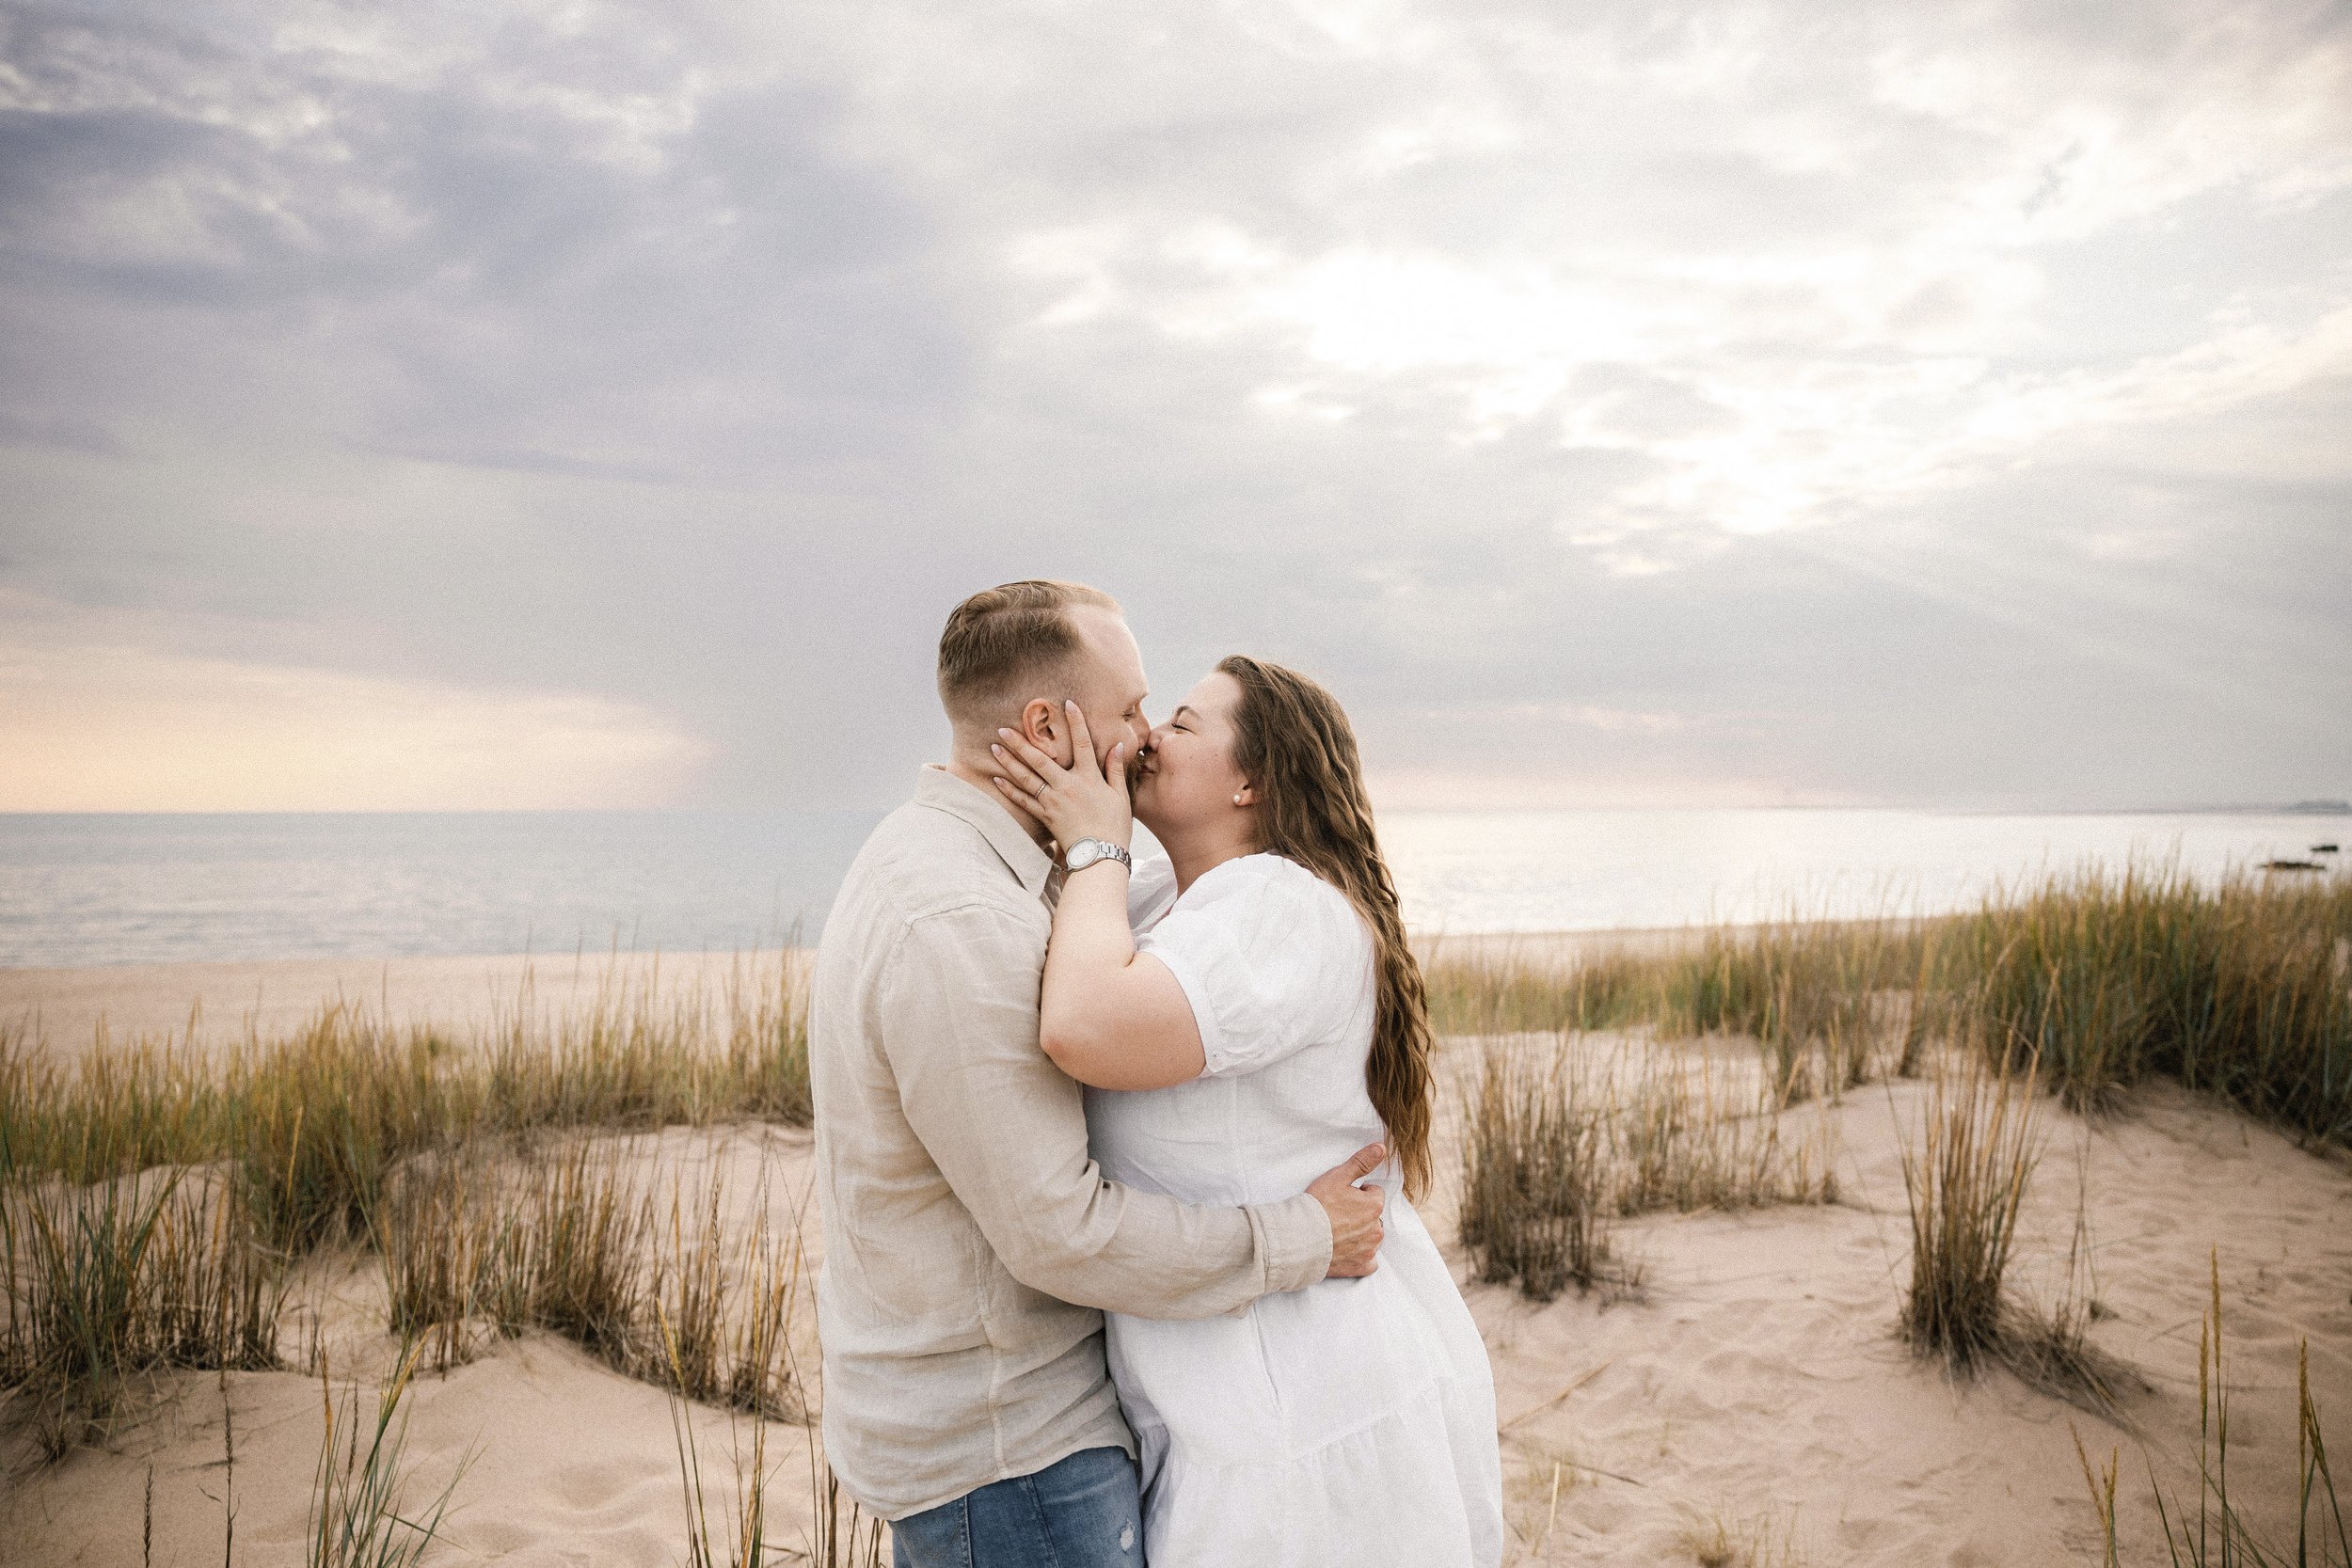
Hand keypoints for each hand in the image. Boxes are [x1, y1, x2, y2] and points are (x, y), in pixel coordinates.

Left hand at [990, 700, 1133, 852]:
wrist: (1100, 856)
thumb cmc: (1114, 827)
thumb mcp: (1121, 796)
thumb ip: (1115, 769)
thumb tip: (1118, 745)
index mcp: (1089, 778)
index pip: (1082, 743)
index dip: (1076, 722)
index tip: (1067, 704)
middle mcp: (1067, 785)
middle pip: (1040, 758)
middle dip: (1021, 742)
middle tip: (1004, 728)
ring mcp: (1053, 801)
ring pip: (1027, 777)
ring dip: (1009, 761)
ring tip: (994, 747)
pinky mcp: (1045, 816)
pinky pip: (1023, 800)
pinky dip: (1009, 790)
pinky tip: (996, 779)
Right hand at [1307, 1142, 1385, 1277]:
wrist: (1300, 1238)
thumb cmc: (1317, 1206)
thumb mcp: (1338, 1176)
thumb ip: (1362, 1162)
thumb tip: (1382, 1146)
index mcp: (1374, 1205)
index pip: (1374, 1193)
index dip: (1357, 1194)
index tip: (1342, 1198)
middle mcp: (1377, 1228)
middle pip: (1373, 1216)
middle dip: (1361, 1214)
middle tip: (1338, 1215)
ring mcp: (1370, 1249)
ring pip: (1371, 1237)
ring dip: (1361, 1234)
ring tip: (1338, 1232)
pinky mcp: (1361, 1266)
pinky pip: (1369, 1261)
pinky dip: (1361, 1256)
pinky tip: (1346, 1251)